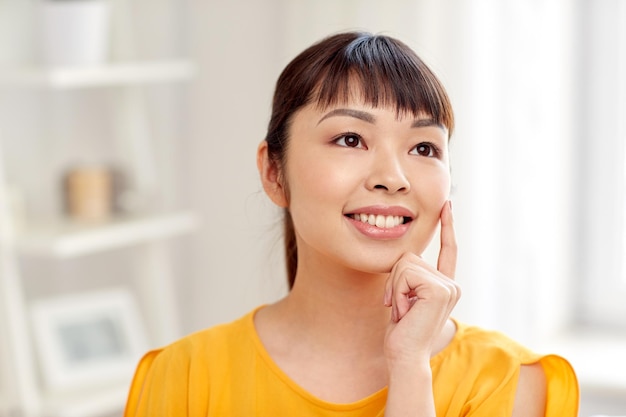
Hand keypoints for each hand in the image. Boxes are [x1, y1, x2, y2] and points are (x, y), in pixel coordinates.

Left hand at [383, 200, 460, 363]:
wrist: (404, 355)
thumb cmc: (401, 332)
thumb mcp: (405, 298)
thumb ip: (410, 278)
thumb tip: (405, 255)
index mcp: (445, 285)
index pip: (448, 250)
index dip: (447, 226)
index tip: (446, 205)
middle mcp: (451, 284)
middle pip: (410, 256)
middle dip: (394, 281)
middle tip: (398, 307)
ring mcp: (448, 286)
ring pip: (405, 263)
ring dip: (394, 288)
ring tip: (402, 311)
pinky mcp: (440, 289)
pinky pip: (405, 273)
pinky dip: (397, 291)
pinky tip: (404, 311)